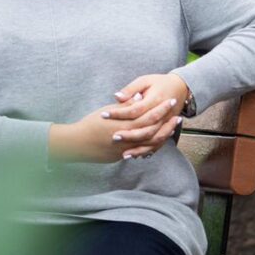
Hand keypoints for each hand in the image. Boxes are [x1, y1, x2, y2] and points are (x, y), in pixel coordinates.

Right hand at [48, 98, 182, 163]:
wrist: (77, 144)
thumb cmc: (91, 124)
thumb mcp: (108, 110)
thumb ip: (126, 105)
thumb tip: (140, 97)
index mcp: (125, 125)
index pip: (149, 116)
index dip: (161, 109)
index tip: (170, 101)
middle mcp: (128, 139)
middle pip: (154, 132)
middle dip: (167, 124)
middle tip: (178, 116)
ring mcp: (126, 150)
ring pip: (150, 145)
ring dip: (162, 136)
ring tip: (171, 128)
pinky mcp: (122, 156)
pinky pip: (141, 152)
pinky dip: (150, 147)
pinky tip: (157, 141)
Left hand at [104, 73, 191, 159]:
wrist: (180, 87)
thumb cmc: (160, 82)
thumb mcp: (145, 81)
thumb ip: (131, 89)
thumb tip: (116, 97)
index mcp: (155, 100)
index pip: (134, 109)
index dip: (118, 113)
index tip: (104, 115)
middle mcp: (162, 114)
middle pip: (145, 128)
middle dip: (129, 135)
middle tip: (113, 137)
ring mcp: (165, 123)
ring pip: (152, 139)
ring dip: (139, 148)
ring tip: (124, 154)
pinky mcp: (166, 129)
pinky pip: (158, 143)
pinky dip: (147, 150)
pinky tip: (136, 155)